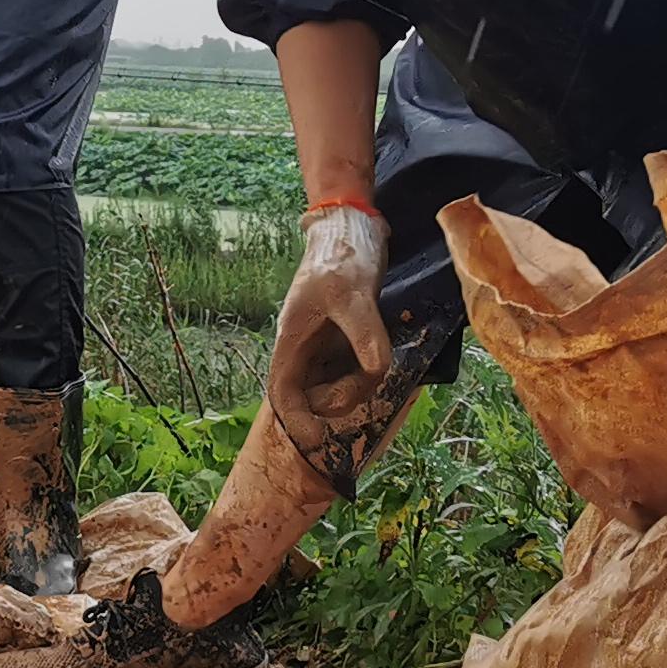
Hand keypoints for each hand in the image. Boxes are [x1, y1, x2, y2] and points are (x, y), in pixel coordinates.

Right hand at [266, 203, 391, 495]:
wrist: (352, 228)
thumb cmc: (341, 257)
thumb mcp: (353, 294)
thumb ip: (366, 335)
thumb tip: (376, 371)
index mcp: (292, 341)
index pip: (284, 394)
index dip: (297, 422)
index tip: (317, 439)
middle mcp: (305, 349)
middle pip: (313, 397)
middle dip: (340, 398)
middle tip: (368, 379)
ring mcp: (324, 345)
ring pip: (335, 385)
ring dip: (357, 384)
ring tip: (378, 358)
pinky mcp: (343, 338)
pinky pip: (352, 368)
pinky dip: (367, 369)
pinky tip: (382, 348)